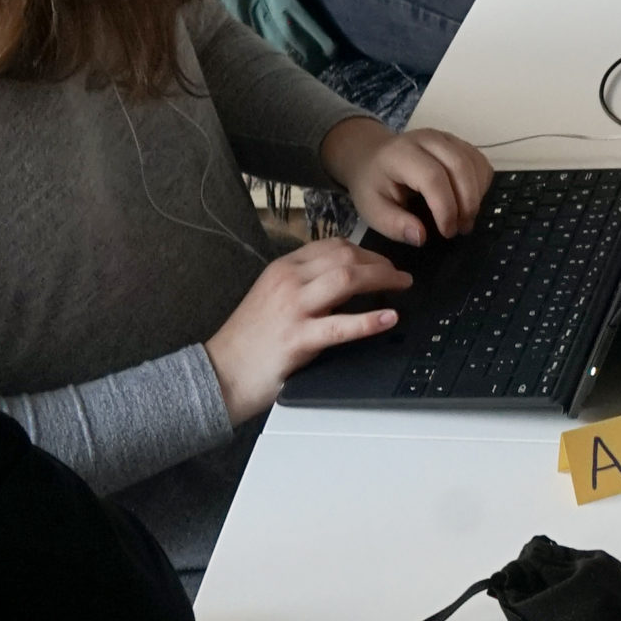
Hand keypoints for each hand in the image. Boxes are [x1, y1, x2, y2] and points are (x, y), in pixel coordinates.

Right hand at [204, 238, 414, 421]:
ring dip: (383, 279)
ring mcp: (292, 308)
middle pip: (345, 257)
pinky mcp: (297, 338)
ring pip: (346, 279)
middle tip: (399, 275)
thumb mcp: (271, 296)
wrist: (218, 374)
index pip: (332, 246)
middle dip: (380, 263)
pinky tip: (389, 318)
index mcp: (283, 269)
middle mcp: (288, 281)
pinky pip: (340, 325)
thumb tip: (344, 277)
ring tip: (402, 286)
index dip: (365, 250)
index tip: (382, 260)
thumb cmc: (248, 340)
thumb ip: (303, 283)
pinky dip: (370, 320)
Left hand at [320, 118, 493, 245]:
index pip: (432, 177)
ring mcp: (446, 137)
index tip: (446, 232)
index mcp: (401, 154)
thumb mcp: (372, 210)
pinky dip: (481, 184)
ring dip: (477, 194)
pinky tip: (469, 200)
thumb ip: (394, 225)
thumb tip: (422, 237)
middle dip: (467, 202)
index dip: (445, 207)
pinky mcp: (458, 142)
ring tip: (466, 218)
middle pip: (460, 166)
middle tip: (462, 228)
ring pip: (474, 163)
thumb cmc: (373, 185)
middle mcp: (427, 139)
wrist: (372, 156)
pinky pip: (480, 161)